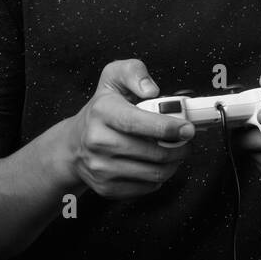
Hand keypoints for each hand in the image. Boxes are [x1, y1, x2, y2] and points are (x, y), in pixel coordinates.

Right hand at [66, 59, 193, 198]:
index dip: (166, 127)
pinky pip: (146, 188)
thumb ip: (133, 72)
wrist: (73, 144)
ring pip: (153, 173)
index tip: (187, 129)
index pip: (136, 123)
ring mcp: (100, 167)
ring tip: (175, 152)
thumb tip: (151, 89)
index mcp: (102, 112)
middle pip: (151, 152)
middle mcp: (97, 141)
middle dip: (179, 148)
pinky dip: (159, 178)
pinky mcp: (106, 187)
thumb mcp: (113, 79)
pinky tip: (157, 164)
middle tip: (186, 140)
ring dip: (173, 164)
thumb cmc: (101, 110)